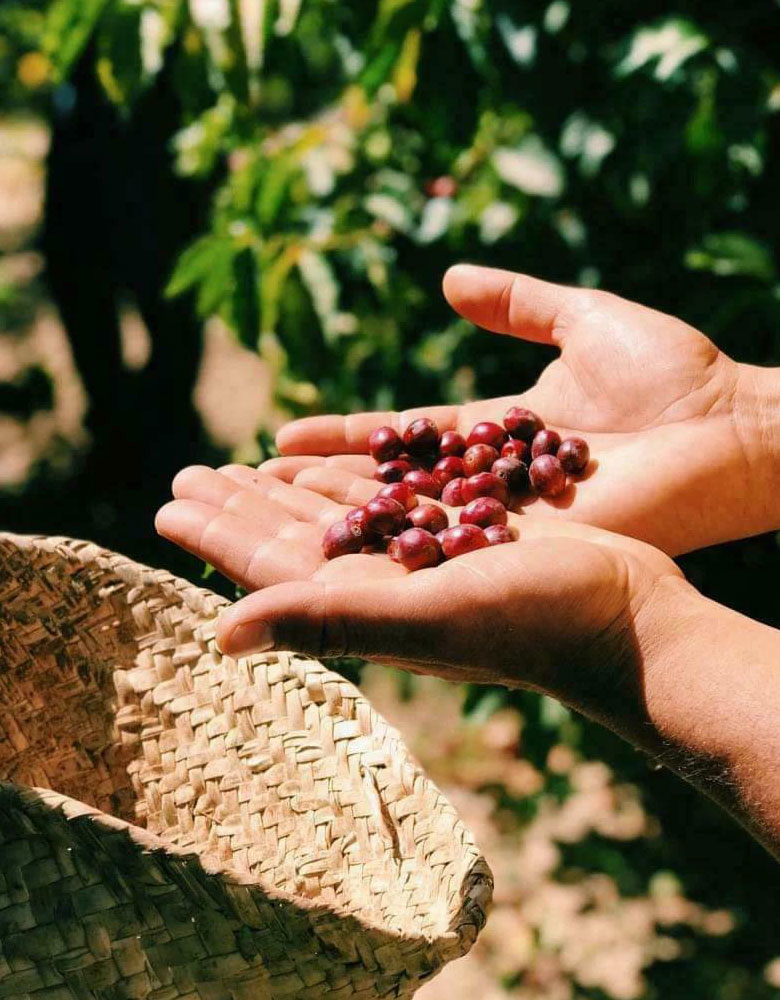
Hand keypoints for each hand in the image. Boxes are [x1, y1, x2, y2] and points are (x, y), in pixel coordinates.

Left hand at [157, 465, 779, 856]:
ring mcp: (422, 558)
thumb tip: (218, 637)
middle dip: (237, 506)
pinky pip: (387, 497)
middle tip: (186, 473)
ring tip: (242, 461)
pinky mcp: (461, 531)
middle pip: (290, 537)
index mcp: (363, 604)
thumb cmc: (531, 621)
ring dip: (284, 489)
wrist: (626, 616)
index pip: (267, 565)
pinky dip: (348, 478)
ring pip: (333, 514)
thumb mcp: (421, 616)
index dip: (216, 535)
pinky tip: (324, 464)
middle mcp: (384, 585)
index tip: (167, 502)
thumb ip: (324, 620)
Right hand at [265, 265, 779, 554]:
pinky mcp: (520, 548)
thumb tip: (449, 278)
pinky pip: (432, 550)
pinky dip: (373, 553)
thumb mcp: (583, 320)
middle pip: (378, 492)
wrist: (733, 428)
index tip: (278, 439)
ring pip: (392, 527)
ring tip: (246, 520)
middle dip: (306, 492)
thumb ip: (519, 302)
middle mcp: (482, 489)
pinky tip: (313, 556)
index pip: (396, 441)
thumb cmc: (674, 374)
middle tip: (235, 489)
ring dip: (319, 525)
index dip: (339, 442)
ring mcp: (498, 524)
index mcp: (491, 437)